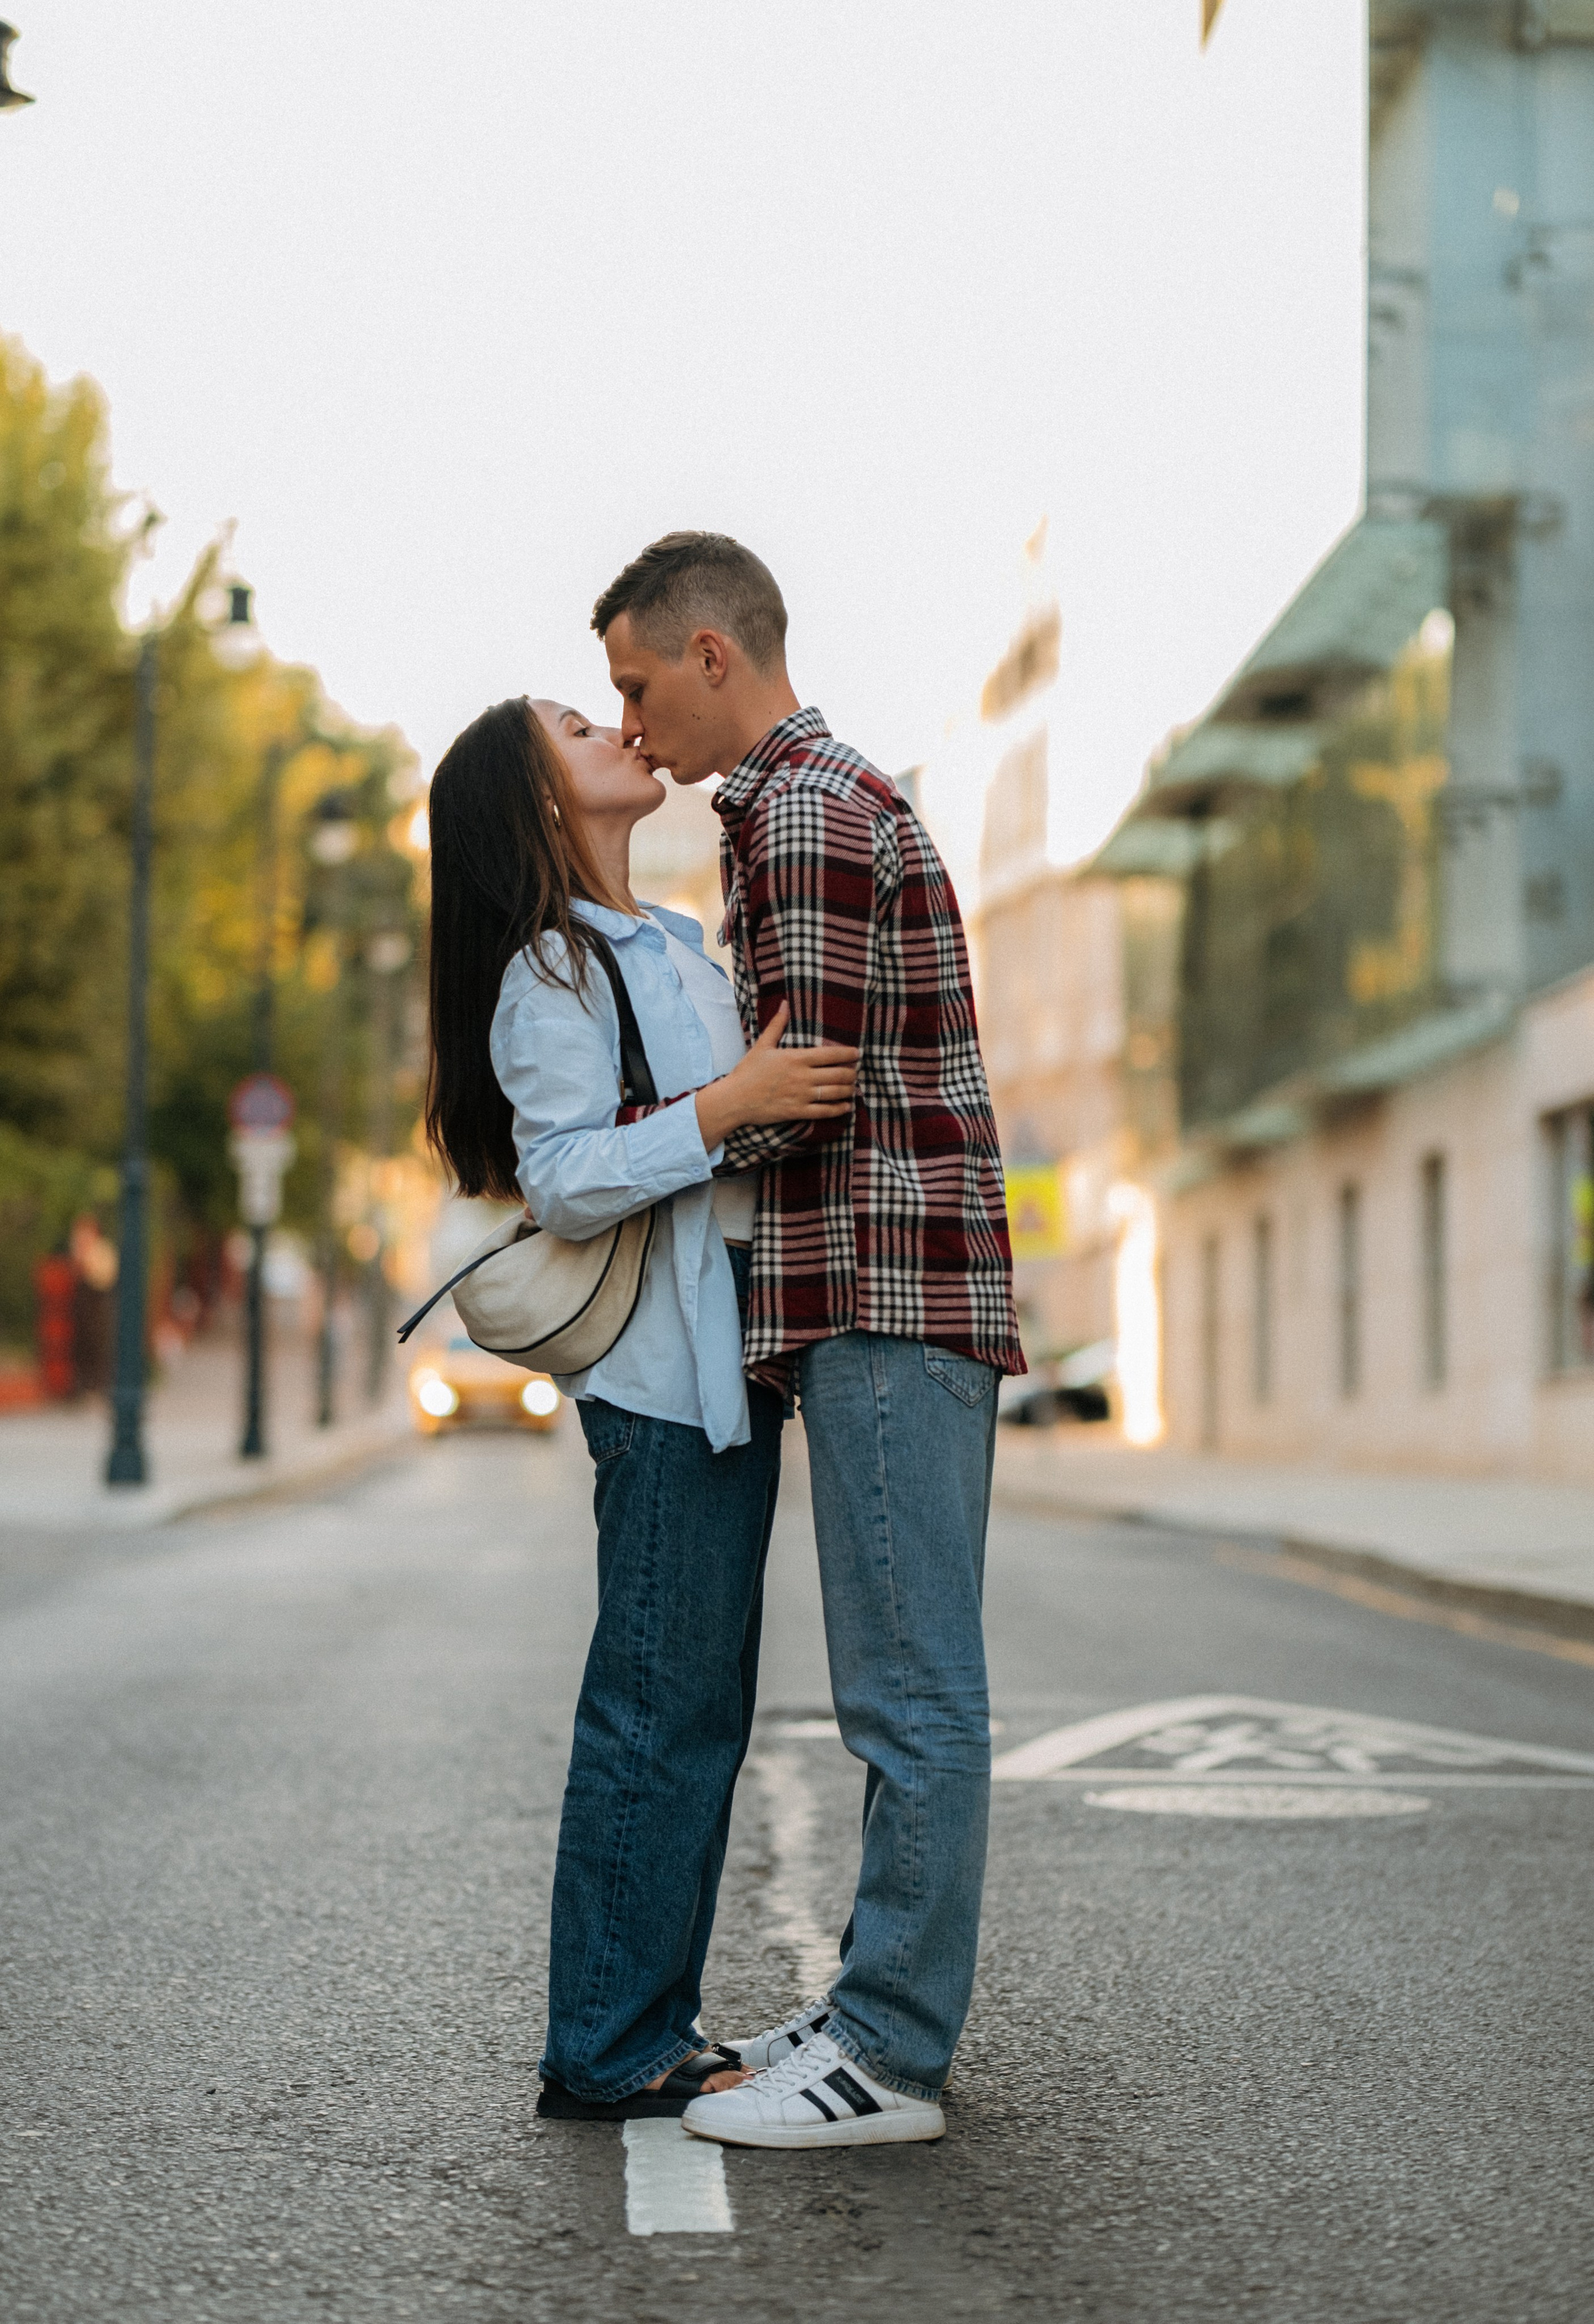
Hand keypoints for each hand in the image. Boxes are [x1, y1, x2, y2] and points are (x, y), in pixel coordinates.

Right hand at [694, 1002, 858, 1147]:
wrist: (734, 1099)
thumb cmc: (747, 1071)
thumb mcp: (762, 1045)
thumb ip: (777, 1025)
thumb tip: (784, 1004)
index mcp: (796, 1058)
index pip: (830, 1054)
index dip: (847, 1054)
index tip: (857, 1053)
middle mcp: (802, 1076)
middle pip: (837, 1074)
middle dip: (851, 1073)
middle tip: (855, 1071)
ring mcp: (801, 1095)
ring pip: (834, 1092)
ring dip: (848, 1089)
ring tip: (853, 1087)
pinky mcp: (797, 1111)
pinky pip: (824, 1111)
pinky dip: (838, 1109)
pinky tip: (846, 1106)